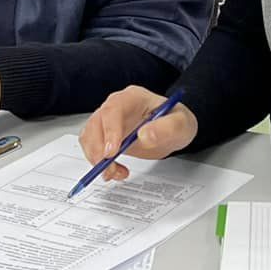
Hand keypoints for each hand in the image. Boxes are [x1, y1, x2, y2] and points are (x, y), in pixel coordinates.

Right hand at [78, 86, 198, 181]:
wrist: (173, 131)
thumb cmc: (176, 122)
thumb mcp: (181, 124)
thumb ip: (167, 128)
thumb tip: (144, 136)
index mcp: (133, 97)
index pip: (113, 109)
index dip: (110, 130)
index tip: (112, 152)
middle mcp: (116, 106)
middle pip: (96, 123)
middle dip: (98, 149)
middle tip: (110, 168)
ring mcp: (108, 120)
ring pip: (89, 136)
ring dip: (96, 158)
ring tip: (116, 172)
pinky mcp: (105, 135)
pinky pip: (92, 147)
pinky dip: (97, 162)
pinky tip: (114, 170)